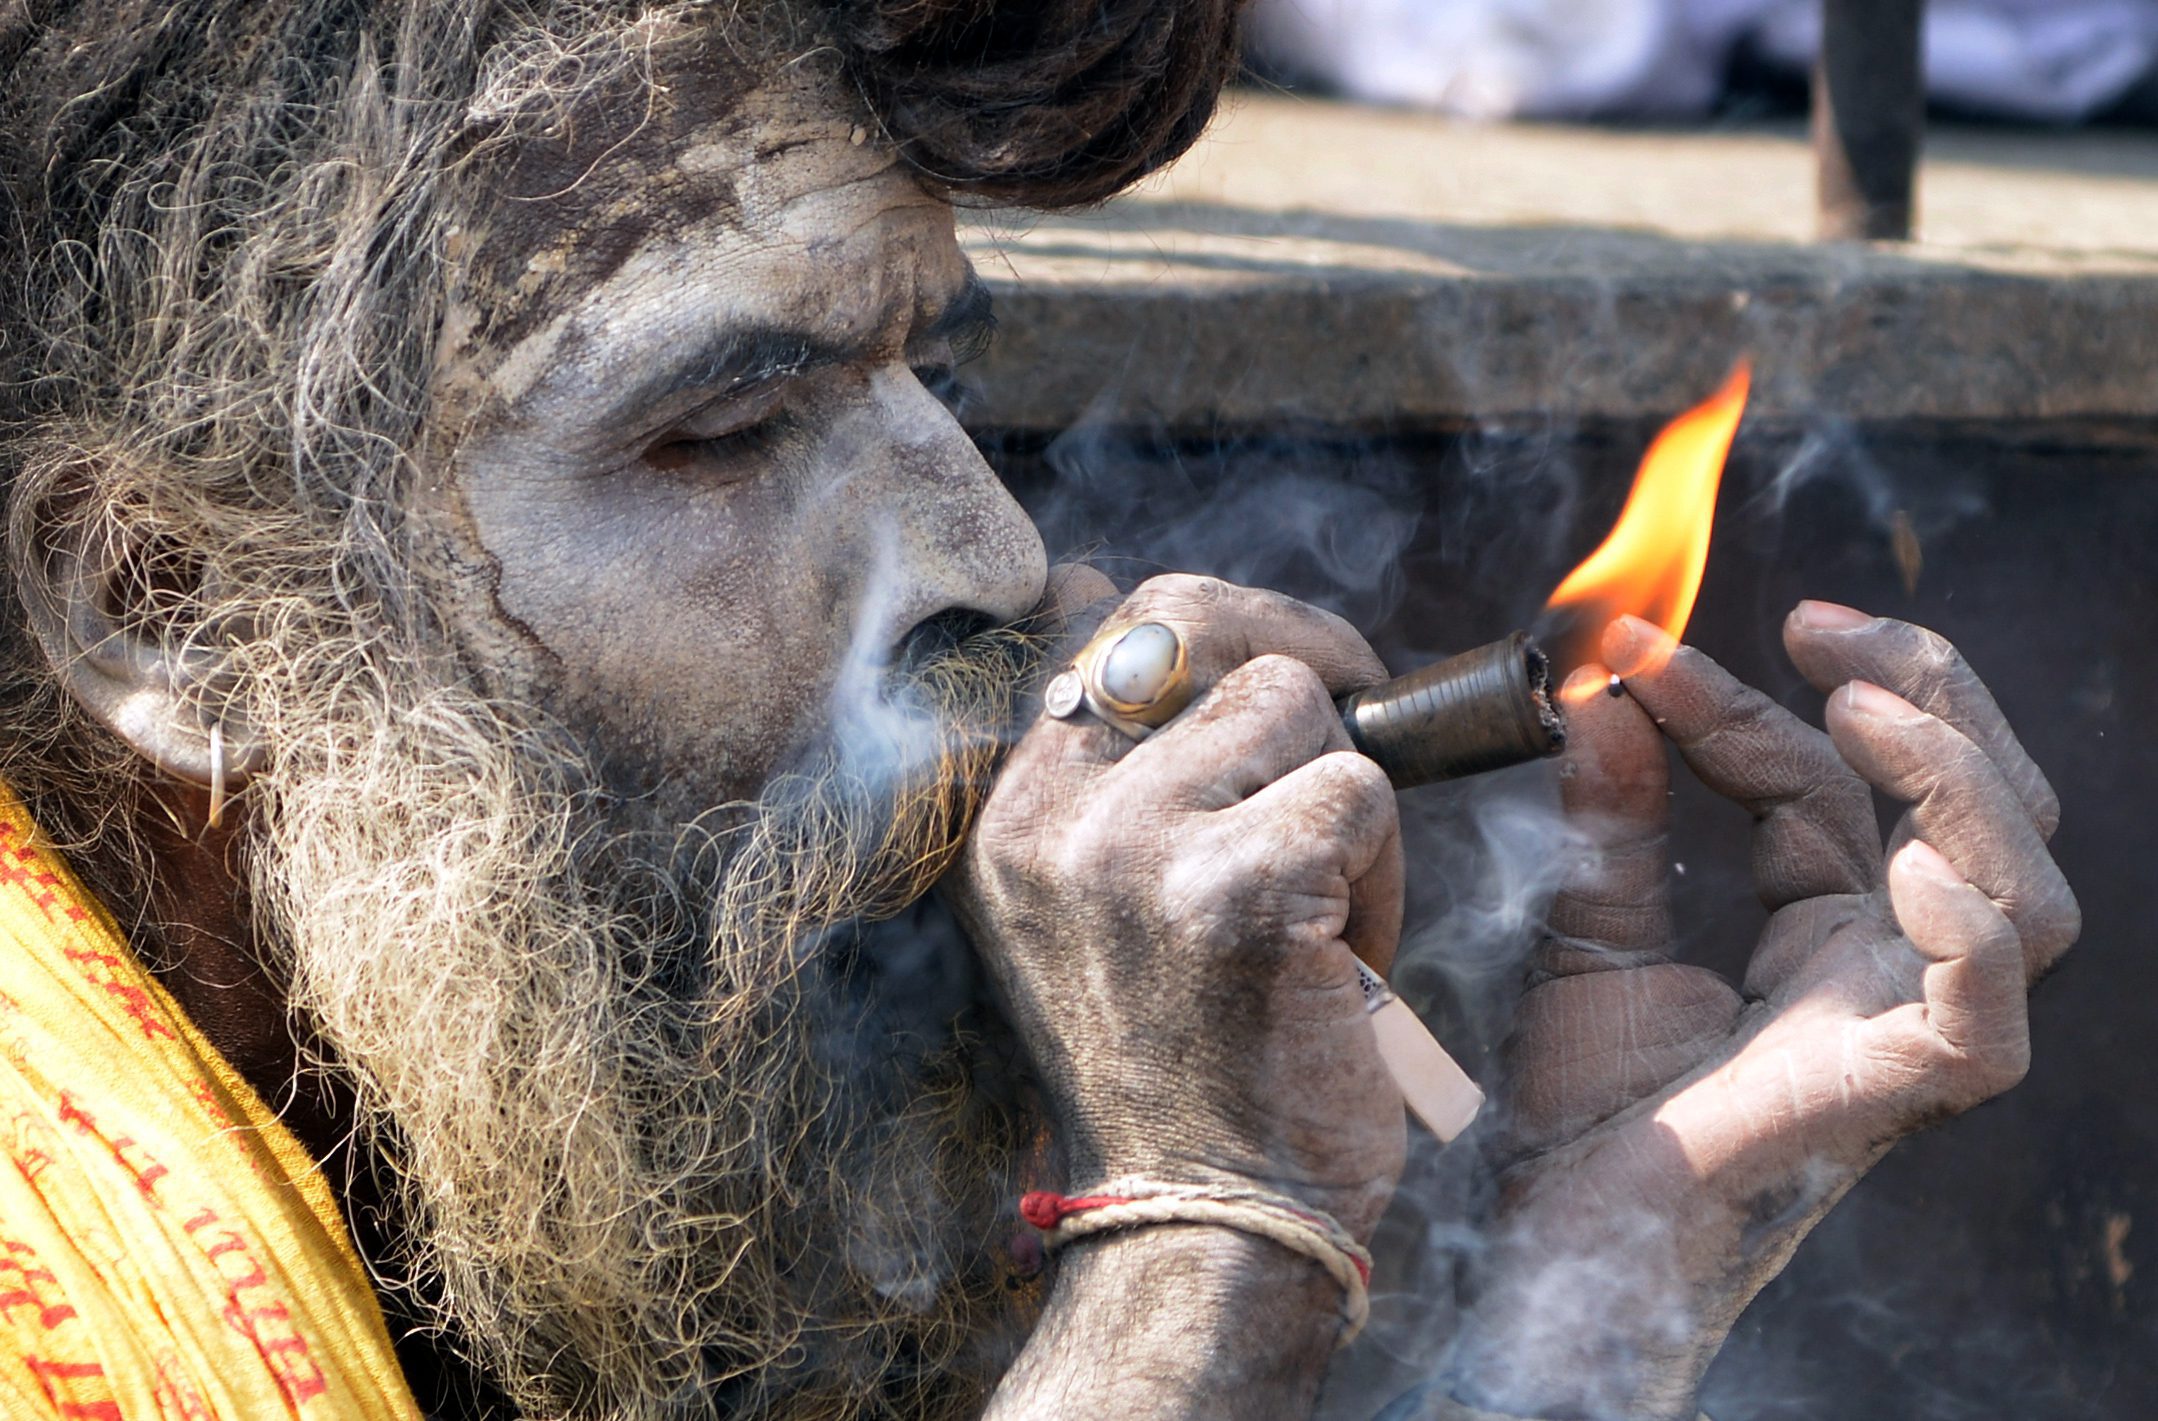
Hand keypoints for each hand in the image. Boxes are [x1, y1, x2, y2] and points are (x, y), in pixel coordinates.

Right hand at [951, 572, 1408, 1235]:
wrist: (1203, 1227)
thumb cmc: (1186, 1063)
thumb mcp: (1098, 905)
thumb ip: (1114, 770)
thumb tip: (1111, 589)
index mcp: (1011, 817)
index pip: (1101, 617)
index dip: (1218, 623)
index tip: (1293, 676)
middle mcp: (1047, 820)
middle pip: (1191, 617)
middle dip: (1301, 646)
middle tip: (1359, 713)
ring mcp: (1129, 852)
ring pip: (1296, 700)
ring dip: (1344, 795)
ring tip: (1321, 909)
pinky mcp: (1232, 892)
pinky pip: (1360, 792)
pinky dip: (1383, 873)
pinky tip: (1342, 960)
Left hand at [1447, 604, 2079, 1420]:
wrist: (1563, 1231)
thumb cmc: (1586, 1105)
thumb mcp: (1592, 927)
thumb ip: (1612, 816)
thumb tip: (1602, 692)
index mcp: (1826, 922)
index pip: (1830, 779)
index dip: (1751, 700)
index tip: (1641, 651)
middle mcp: (1889, 964)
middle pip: (1980, 803)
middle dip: (1923, 692)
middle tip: (1822, 629)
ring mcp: (1910, 1025)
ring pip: (2026, 888)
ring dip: (1956, 782)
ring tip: (1859, 715)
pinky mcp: (1905, 1093)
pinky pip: (1991, 1017)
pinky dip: (1968, 935)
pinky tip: (1899, 874)